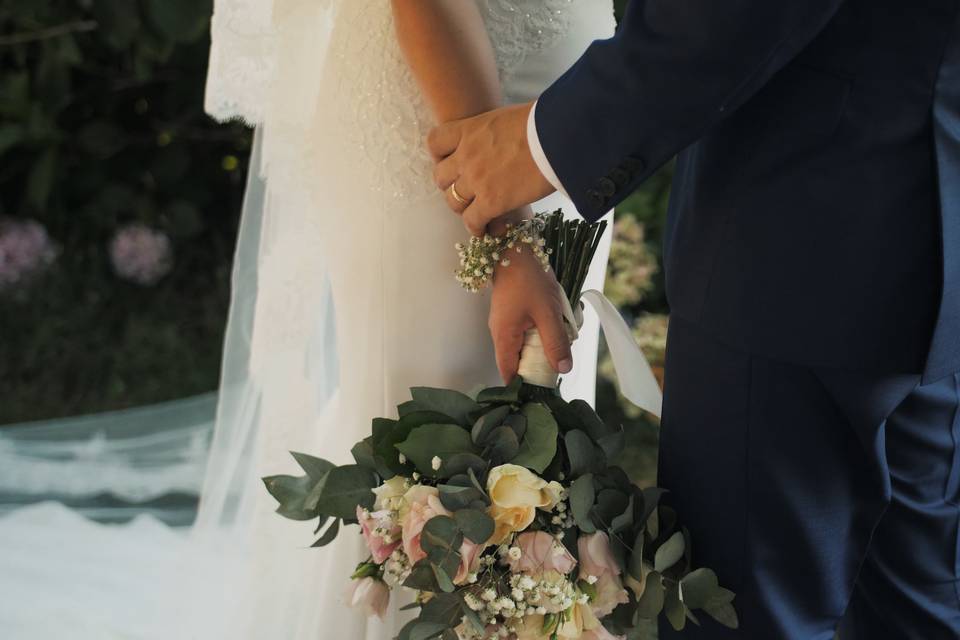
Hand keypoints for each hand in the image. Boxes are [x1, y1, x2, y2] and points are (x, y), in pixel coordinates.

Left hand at [429, 101, 554, 235]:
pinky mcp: (491, 202)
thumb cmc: (543, 123)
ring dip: (463, 208)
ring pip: (454, 202)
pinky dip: (476, 227)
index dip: (440, 156)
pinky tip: (485, 229)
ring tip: (476, 211)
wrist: (558, 137)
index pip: (435, 143)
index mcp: (468, 130)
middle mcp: (465, 156)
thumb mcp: (506, 119)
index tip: (451, 163)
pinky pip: (472, 220)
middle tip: (466, 191)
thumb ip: (492, 133)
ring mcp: (476, 180)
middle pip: (441, 177)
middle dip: (451, 185)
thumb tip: (499, 141)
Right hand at [488, 241, 572, 382]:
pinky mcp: (510, 313)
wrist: (515, 248)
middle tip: (558, 363)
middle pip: (516, 361)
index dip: (523, 384)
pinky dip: (538, 333)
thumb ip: (556, 343)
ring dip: (541, 346)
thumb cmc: (529, 280)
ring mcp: (504, 322)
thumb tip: (563, 369)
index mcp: (504, 337)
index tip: (542, 388)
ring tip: (560, 340)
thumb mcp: (548, 313)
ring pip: (522, 346)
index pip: (508, 373)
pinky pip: (524, 332)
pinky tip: (553, 324)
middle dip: (537, 365)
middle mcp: (499, 333)